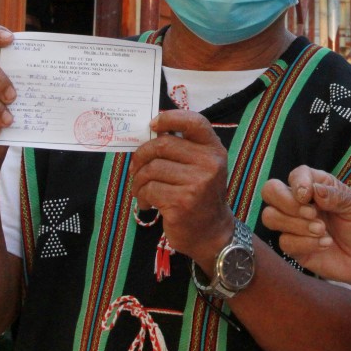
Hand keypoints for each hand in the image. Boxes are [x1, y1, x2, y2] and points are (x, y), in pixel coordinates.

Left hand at [129, 111, 233, 266]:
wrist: (212, 233)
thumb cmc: (200, 196)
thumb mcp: (201, 167)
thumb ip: (183, 148)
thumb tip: (150, 132)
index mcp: (214, 150)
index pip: (194, 122)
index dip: (170, 118)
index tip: (153, 125)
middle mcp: (209, 163)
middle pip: (162, 145)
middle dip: (141, 156)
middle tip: (136, 169)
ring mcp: (197, 183)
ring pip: (152, 169)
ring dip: (138, 180)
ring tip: (141, 190)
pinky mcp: (182, 202)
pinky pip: (149, 189)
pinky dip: (142, 196)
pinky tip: (147, 204)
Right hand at [261, 166, 350, 287]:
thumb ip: (336, 197)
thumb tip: (314, 190)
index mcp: (316, 186)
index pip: (295, 175)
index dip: (297, 183)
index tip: (308, 196)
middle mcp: (299, 203)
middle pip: (270, 191)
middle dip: (285, 202)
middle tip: (312, 213)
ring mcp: (294, 225)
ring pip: (270, 217)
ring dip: (297, 224)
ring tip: (322, 230)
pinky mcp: (294, 247)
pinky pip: (284, 242)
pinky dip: (306, 243)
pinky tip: (325, 243)